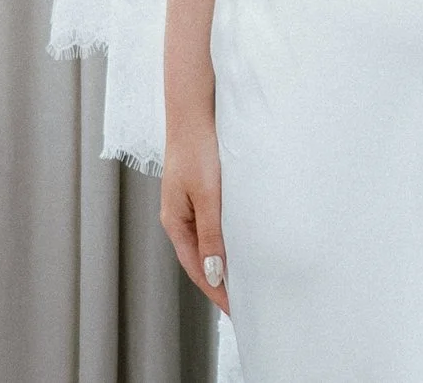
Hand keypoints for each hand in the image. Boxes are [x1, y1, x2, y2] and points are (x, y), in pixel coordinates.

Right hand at [159, 125, 230, 310]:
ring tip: (246, 281)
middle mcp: (180, 217)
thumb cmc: (198, 149)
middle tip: (244, 304)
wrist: (195, 111)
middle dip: (220, 283)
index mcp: (175, 222)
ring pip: (209, 242)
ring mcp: (191, 204)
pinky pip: (215, 225)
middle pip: (201, 259)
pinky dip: (227, 240)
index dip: (216, 291)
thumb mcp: (207, 195)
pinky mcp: (203, 191)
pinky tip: (242, 244)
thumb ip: (212, 234)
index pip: (197, 268)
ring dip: (225, 262)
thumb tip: (215, 273)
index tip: (235, 311)